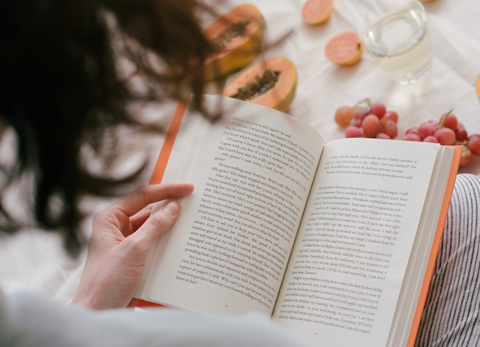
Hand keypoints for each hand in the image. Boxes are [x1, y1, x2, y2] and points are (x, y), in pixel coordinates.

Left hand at [71, 182, 193, 309]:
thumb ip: (154, 226)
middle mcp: (116, 228)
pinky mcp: (134, 259)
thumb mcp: (134, 249)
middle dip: (169, 206)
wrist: (99, 313)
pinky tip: (183, 242)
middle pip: (147, 210)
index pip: (141, 196)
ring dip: (170, 225)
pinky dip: (167, 242)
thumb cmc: (106, 281)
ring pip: (152, 228)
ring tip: (191, 220)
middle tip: (192, 201)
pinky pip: (154, 244)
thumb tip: (173, 208)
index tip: (186, 188)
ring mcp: (126, 244)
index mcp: (109, 219)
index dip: (165, 190)